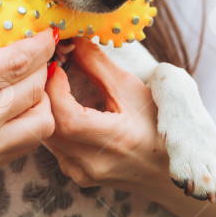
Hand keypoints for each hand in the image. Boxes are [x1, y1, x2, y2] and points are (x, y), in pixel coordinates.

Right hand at [0, 8, 56, 215]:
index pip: (18, 60)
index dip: (40, 43)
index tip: (46, 31)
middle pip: (36, 85)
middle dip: (45, 63)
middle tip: (41, 50)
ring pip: (42, 118)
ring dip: (44, 96)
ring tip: (30, 80)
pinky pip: (29, 142)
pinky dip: (34, 121)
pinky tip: (18, 106)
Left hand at [43, 38, 168, 195]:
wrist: (169, 170)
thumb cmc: (159, 127)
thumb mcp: (133, 90)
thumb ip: (98, 65)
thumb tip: (72, 40)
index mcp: (116, 142)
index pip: (68, 118)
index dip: (55, 88)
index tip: (57, 64)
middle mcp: (94, 165)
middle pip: (50, 127)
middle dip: (45, 92)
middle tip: (49, 66)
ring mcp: (82, 174)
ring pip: (45, 137)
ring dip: (45, 107)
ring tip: (52, 81)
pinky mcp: (76, 176)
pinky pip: (52, 146)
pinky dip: (50, 122)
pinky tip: (57, 104)